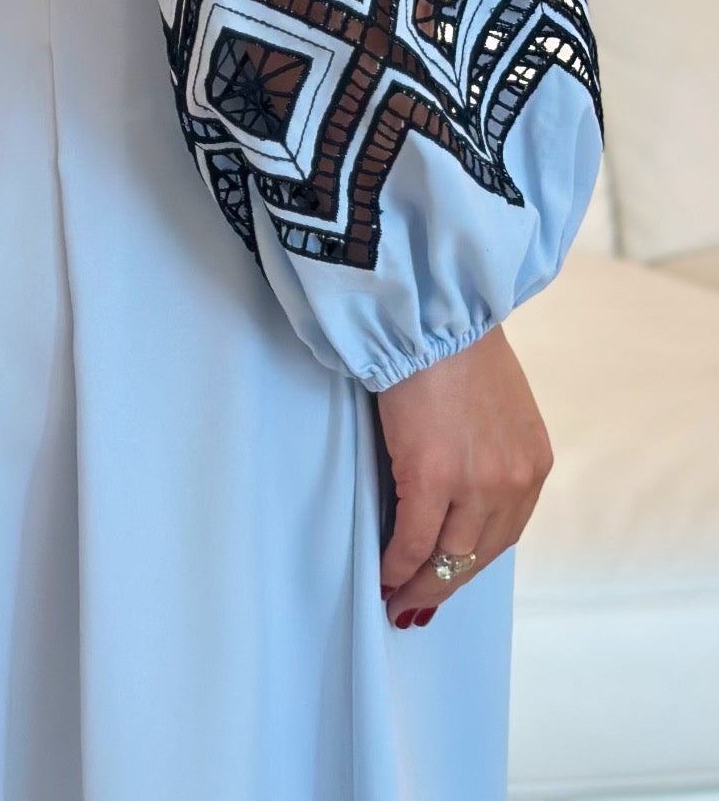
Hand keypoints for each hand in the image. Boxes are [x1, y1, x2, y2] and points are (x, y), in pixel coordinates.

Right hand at [375, 324, 553, 627]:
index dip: (471, 563)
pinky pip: (413, 540)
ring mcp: (476, 483)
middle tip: (415, 604)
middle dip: (445, 584)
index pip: (505, 535)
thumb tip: (458, 494)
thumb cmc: (456, 346)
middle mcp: (514, 481)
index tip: (446, 577)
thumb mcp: (496, 408)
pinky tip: (382, 574)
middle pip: (479, 556)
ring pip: (449, 558)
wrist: (433, 311)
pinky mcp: (432, 476)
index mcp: (534, 463)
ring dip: (419, 584)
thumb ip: (488, 454)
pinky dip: (396, 564)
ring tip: (394, 595)